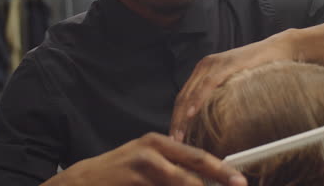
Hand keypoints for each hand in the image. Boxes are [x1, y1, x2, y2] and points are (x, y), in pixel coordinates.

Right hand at [41, 133, 246, 185]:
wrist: (83, 180)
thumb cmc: (121, 173)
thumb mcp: (147, 164)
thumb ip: (172, 170)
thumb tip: (203, 182)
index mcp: (161, 142)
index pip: (197, 155)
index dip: (221, 168)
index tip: (239, 179)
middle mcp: (154, 148)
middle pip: (196, 162)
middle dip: (220, 175)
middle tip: (240, 184)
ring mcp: (143, 162)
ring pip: (182, 181)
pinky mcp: (133, 176)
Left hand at [170, 30, 298, 140]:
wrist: (282, 48)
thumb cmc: (261, 69)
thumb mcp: (236, 84)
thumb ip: (223, 96)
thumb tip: (216, 123)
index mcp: (203, 71)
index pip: (183, 98)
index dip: (176, 119)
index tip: (173, 139)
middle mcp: (204, 66)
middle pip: (182, 98)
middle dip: (176, 122)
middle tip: (172, 143)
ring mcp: (215, 64)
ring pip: (191, 93)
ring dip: (182, 116)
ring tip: (178, 136)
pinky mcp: (227, 64)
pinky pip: (208, 84)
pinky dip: (198, 100)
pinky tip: (191, 114)